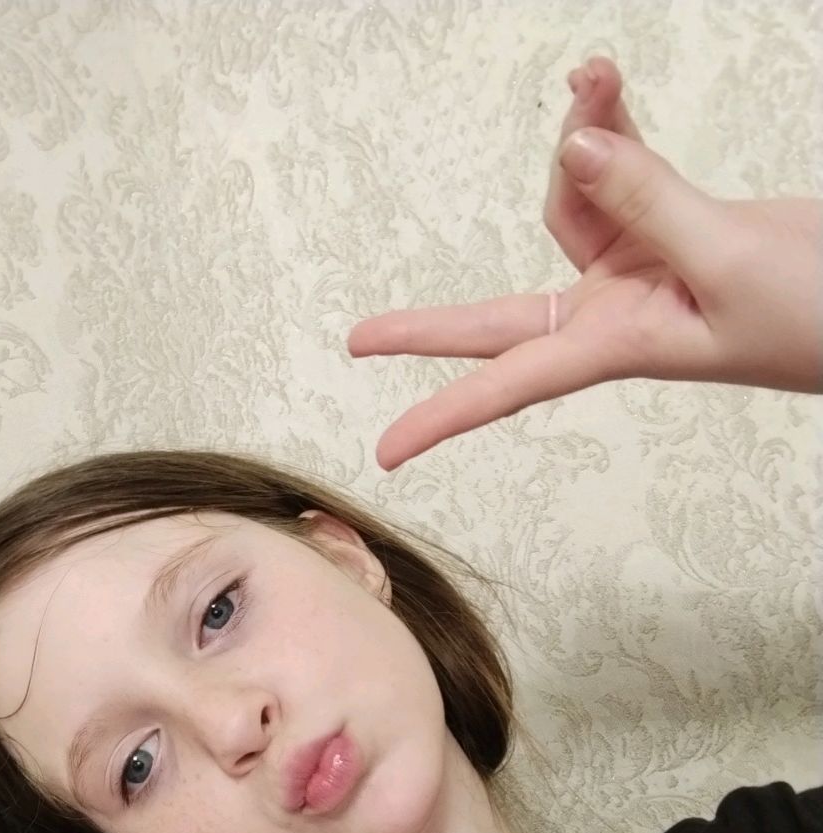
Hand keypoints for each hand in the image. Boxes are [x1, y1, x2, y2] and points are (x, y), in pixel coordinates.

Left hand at [348, 56, 822, 470]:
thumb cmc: (813, 316)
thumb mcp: (725, 260)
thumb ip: (646, 200)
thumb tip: (570, 145)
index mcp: (618, 343)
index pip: (509, 383)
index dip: (444, 415)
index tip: (387, 452)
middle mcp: (613, 314)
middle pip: (501, 317)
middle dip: (432, 323)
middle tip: (359, 338)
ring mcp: (636, 272)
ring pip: (569, 204)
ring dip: (575, 138)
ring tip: (597, 75)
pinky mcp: (666, 229)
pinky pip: (618, 172)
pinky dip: (609, 127)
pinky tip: (604, 85)